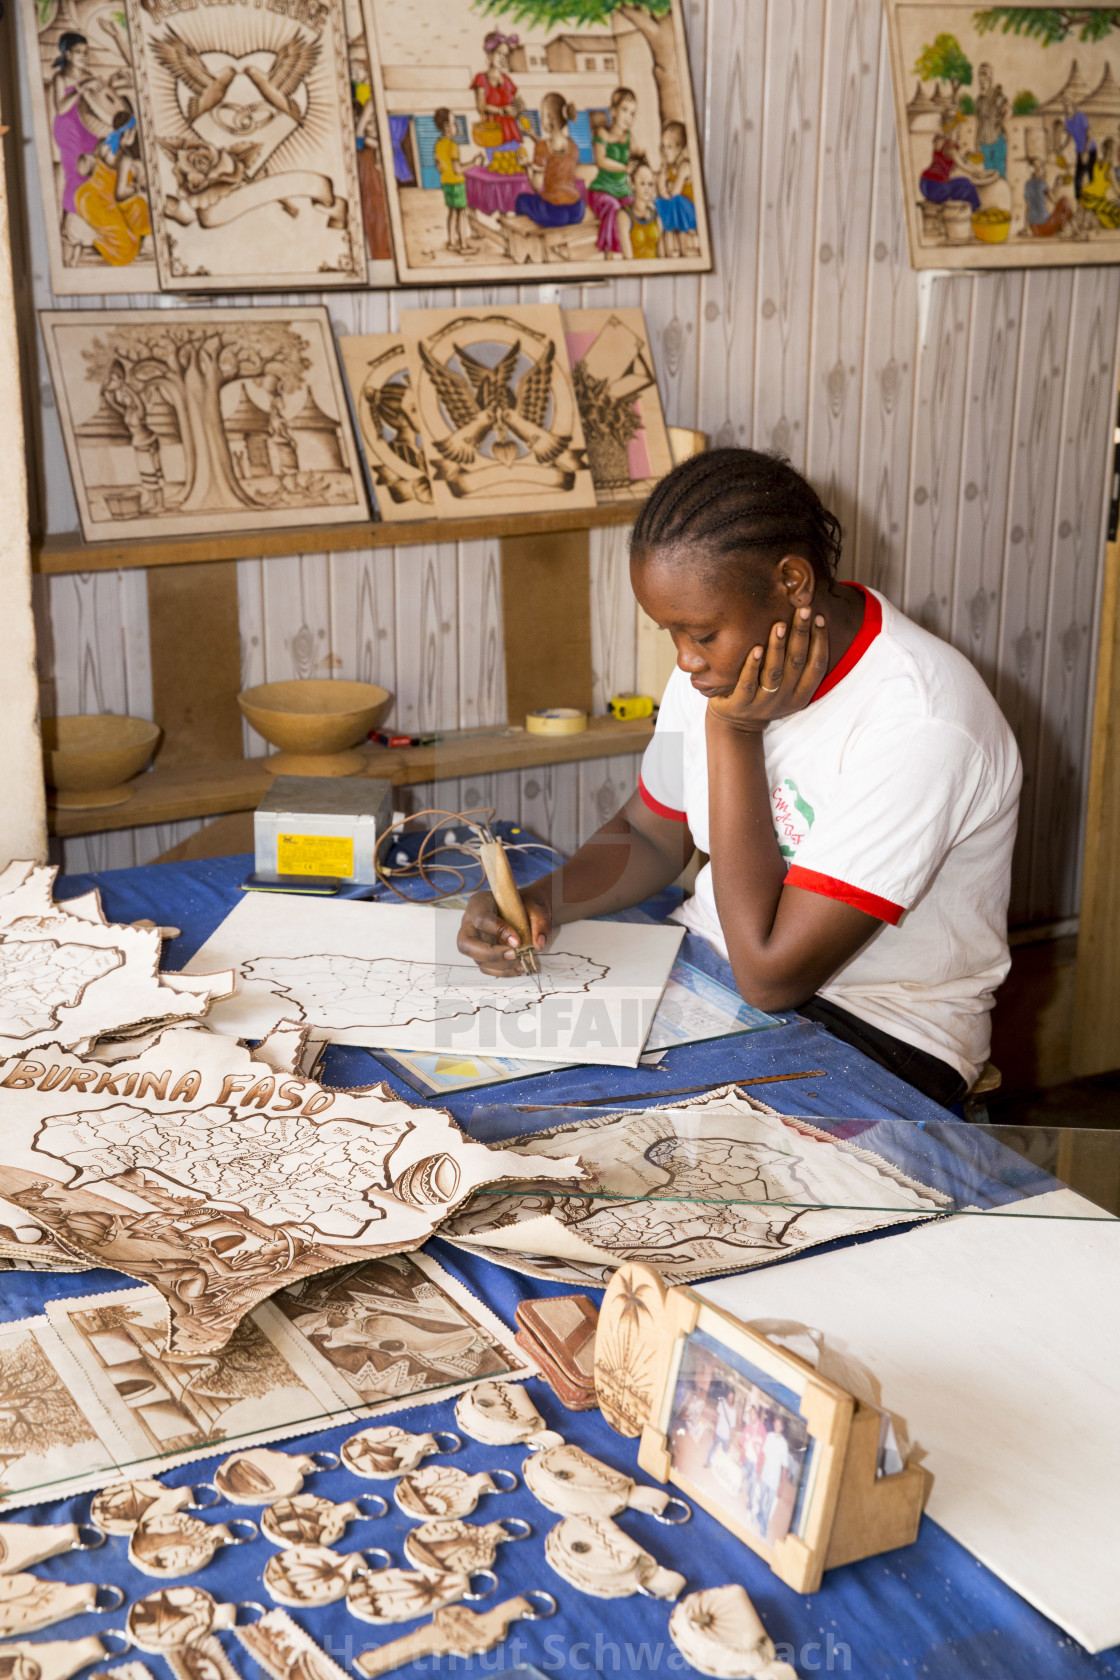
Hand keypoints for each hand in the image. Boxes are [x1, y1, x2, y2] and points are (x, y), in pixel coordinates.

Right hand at [457, 883, 551, 976]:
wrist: (526, 908)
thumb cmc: (527, 904)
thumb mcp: (536, 907)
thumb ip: (539, 923)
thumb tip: (537, 945)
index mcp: (480, 903)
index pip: (480, 919)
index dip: (498, 931)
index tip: (518, 940)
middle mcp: (470, 923)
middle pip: (465, 944)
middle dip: (489, 954)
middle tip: (513, 955)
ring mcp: (473, 940)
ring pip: (476, 959)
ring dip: (501, 965)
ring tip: (522, 962)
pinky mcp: (481, 953)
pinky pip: (486, 967)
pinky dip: (503, 971)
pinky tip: (519, 967)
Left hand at [707, 606, 828, 733]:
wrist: (736, 723)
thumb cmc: (764, 693)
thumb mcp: (787, 685)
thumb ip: (795, 663)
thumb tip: (807, 621)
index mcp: (801, 694)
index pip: (817, 666)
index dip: (820, 641)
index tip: (819, 617)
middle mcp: (784, 699)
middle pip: (796, 663)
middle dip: (801, 634)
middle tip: (803, 609)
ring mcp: (762, 703)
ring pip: (774, 672)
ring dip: (778, 647)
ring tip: (779, 624)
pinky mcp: (741, 705)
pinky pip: (748, 683)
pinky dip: (752, 666)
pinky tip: (756, 648)